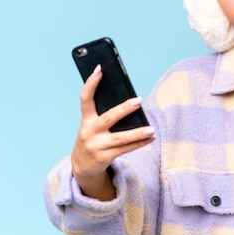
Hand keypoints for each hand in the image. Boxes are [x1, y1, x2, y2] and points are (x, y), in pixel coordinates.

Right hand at [71, 64, 154, 199]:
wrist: (81, 165)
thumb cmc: (92, 138)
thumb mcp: (92, 125)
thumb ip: (104, 114)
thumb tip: (131, 102)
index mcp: (85, 120)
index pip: (85, 99)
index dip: (91, 83)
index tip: (99, 69)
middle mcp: (89, 132)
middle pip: (108, 118)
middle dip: (123, 109)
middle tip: (138, 100)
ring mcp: (97, 146)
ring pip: (121, 138)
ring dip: (138, 134)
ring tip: (152, 129)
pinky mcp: (105, 157)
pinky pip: (126, 149)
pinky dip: (140, 143)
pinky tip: (151, 138)